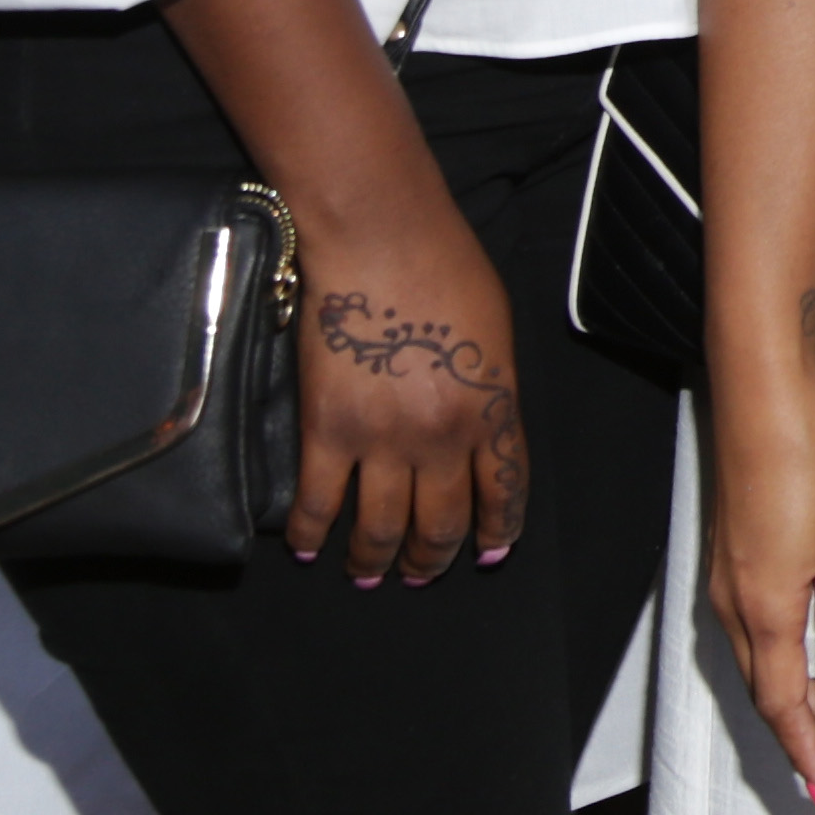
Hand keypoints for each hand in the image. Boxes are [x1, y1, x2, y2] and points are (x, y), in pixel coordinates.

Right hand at [286, 194, 527, 585]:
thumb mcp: (495, 332)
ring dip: (376, 561)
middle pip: (443, 523)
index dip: (499, 530)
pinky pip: (318, 502)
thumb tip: (482, 428)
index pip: (505, 490)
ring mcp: (382, 440)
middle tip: (423, 574)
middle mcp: (442, 437)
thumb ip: (490, 388)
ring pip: (381, 529)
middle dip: (434, 558)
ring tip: (371, 574)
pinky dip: (312, 533)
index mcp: (492, 409)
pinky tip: (309, 547)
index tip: (490, 553)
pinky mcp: (326, 432)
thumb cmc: (446, 268)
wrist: (381, 240)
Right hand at [701, 350, 814, 814]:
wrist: (763, 383)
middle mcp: (739, 601)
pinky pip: (778, 602)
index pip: (786, 707)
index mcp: (767, 609)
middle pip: (786, 679)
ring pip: (785, 638)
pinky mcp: (740, 549)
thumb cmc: (806, 445)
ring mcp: (735, 576)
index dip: (810, 753)